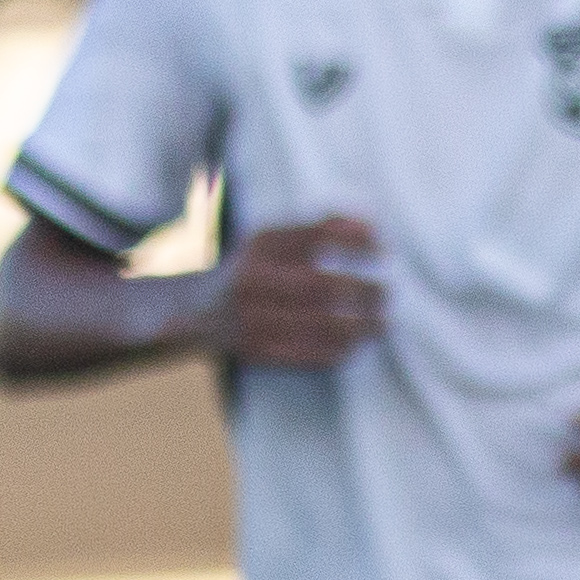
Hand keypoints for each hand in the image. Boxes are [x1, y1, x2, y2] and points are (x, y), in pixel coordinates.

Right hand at [210, 218, 387, 368]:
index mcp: (259, 246)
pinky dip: (339, 351)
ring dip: (359, 326)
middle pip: (321, 285)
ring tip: (381, 324)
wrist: (192, 311)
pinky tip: (355, 345)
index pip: (317, 237)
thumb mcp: (272, 239)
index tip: (383, 250)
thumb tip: (371, 224)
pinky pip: (307, 355)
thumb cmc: (250, 270)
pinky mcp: (254, 351)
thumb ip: (320, 227)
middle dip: (363, 291)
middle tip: (387, 294)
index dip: (356, 243)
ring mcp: (250, 318)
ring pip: (319, 325)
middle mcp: (252, 280)